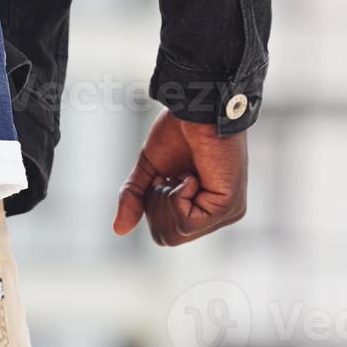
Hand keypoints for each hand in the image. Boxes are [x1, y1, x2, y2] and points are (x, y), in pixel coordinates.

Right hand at [112, 110, 246, 245]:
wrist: (197, 107)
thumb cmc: (180, 131)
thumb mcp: (150, 169)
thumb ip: (136, 198)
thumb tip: (118, 230)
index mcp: (204, 208)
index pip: (166, 234)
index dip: (152, 206)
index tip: (163, 175)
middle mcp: (219, 215)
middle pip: (169, 238)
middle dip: (156, 204)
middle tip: (169, 175)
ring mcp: (227, 212)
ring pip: (177, 233)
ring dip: (166, 198)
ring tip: (181, 172)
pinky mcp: (228, 206)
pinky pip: (187, 222)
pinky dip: (178, 196)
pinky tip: (190, 175)